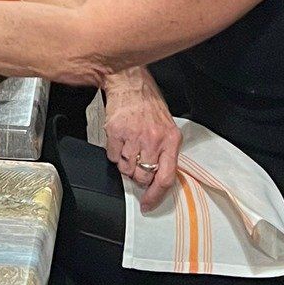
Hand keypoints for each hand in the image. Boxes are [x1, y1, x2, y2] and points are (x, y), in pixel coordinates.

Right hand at [102, 69, 181, 209]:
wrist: (129, 81)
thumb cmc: (149, 103)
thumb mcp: (168, 126)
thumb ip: (166, 152)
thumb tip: (158, 178)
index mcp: (170, 139)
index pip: (165, 177)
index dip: (156, 196)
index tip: (148, 203)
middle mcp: (153, 139)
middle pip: (143, 176)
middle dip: (139, 175)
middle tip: (138, 162)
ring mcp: (133, 136)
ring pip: (126, 169)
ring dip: (126, 164)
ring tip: (130, 147)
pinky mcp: (115, 132)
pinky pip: (113, 157)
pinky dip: (115, 154)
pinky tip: (120, 140)